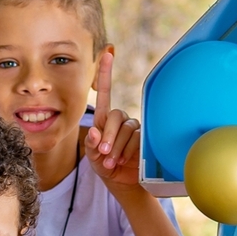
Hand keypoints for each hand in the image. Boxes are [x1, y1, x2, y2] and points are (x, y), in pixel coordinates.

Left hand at [84, 49, 140, 190]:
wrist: (121, 182)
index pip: (105, 92)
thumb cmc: (104, 166)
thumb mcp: (92, 156)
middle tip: (102, 153)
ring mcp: (134, 128)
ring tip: (111, 162)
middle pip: (115, 116)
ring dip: (116, 147)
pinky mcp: (145, 139)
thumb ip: (91, 144)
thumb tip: (93, 131)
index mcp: (105, 119)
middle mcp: (121, 119)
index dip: (106, 73)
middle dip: (107, 136)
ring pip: (127, 129)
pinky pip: (137, 139)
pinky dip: (127, 151)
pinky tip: (123, 161)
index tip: (107, 53)